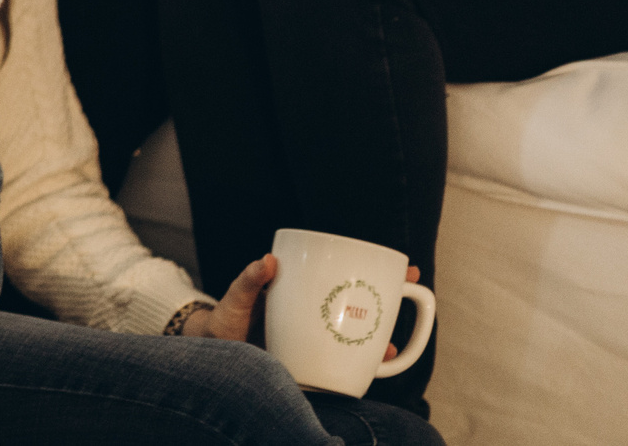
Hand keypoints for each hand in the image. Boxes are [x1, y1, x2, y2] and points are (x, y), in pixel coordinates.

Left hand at [186, 256, 423, 358]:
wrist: (217, 352)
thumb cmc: (228, 318)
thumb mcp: (236, 296)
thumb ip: (249, 280)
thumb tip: (267, 261)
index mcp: (303, 289)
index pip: (342, 272)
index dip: (374, 268)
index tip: (402, 267)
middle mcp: (316, 311)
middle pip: (360, 301)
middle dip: (390, 297)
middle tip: (410, 289)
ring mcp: (318, 335)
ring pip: (358, 333)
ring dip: (380, 337)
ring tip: (390, 344)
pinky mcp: (314, 359)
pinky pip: (343, 359)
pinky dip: (361, 363)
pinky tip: (371, 366)